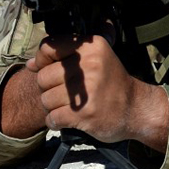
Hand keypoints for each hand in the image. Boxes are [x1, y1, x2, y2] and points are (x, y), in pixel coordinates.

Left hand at [26, 35, 168, 149]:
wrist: (137, 109)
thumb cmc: (113, 84)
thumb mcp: (99, 57)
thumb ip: (66, 55)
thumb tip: (31, 63)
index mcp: (92, 47)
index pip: (49, 47)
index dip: (43, 60)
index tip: (50, 69)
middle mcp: (90, 66)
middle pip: (43, 77)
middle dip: (49, 88)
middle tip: (66, 93)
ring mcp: (87, 90)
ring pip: (45, 99)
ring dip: (53, 107)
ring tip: (69, 106)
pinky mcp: (84, 113)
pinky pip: (52, 117)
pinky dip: (56, 121)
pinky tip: (69, 118)